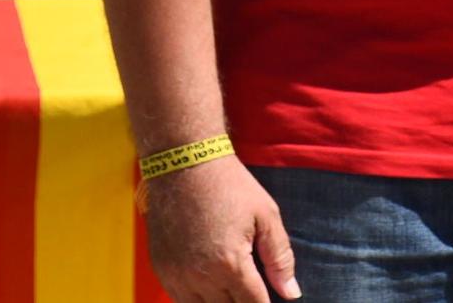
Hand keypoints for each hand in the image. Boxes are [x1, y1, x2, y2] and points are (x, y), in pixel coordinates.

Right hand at [143, 156, 299, 301]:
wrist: (184, 164)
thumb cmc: (230, 186)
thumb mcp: (266, 215)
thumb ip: (280, 257)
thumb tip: (291, 293)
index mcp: (230, 263)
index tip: (272, 298)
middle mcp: (200, 276)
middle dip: (244, 302)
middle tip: (253, 287)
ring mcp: (176, 275)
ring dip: (220, 302)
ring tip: (234, 289)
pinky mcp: (161, 269)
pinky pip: (179, 298)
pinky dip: (197, 298)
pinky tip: (212, 286)